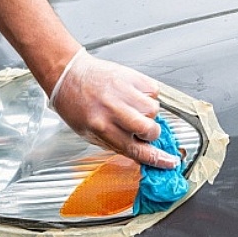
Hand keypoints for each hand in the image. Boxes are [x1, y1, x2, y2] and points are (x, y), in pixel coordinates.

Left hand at [50, 48, 179, 168]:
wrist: (67, 74)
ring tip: (131, 107)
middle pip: (150, 130)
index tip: (169, 162)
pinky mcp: (131, 76)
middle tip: (141, 129)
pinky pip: (154, 91)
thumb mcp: (88, 132)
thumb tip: (141, 152)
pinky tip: (132, 95)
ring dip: (147, 113)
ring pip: (154, 110)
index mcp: (100, 127)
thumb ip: (115, 143)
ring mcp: (123, 92)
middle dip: (150, 133)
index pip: (135, 149)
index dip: (157, 159)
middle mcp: (113, 110)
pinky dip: (147, 95)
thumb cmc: (75, 103)